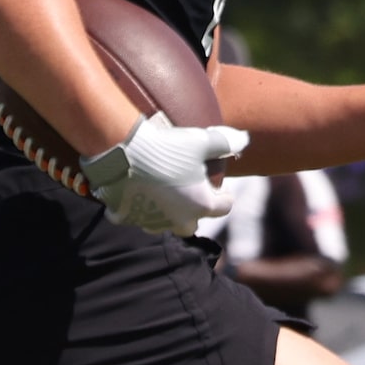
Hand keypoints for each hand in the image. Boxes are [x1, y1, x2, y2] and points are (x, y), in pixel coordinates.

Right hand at [79, 113, 251, 235]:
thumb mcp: (201, 140)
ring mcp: (150, 222)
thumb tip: (244, 140)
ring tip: (161, 193)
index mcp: (201, 205)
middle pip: (192, 223)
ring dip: (165, 213)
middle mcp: (178, 220)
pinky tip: (133, 192)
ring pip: (162, 224)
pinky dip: (135, 207)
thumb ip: (226, 142)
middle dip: (193, 211)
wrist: (121, 152)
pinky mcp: (126, 218)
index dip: (225, 196)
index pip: (224, 207)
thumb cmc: (167, 147)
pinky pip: (133, 216)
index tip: (221, 188)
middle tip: (188, 192)